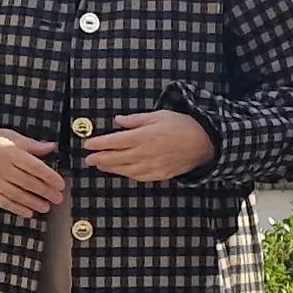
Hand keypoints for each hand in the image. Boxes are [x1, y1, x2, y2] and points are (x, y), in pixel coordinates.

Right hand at [0, 124, 65, 217]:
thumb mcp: (8, 135)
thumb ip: (30, 144)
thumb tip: (51, 147)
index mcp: (8, 151)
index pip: (34, 166)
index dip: (49, 177)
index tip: (61, 184)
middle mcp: (0, 166)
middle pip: (27, 182)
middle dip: (45, 192)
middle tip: (58, 198)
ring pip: (16, 194)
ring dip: (33, 202)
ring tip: (46, 207)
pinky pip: (2, 201)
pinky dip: (16, 208)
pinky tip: (27, 212)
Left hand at [81, 110, 215, 182]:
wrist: (204, 144)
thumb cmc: (182, 126)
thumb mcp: (159, 115)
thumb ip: (137, 120)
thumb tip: (118, 121)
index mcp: (145, 136)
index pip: (116, 141)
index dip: (100, 144)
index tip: (88, 145)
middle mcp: (146, 153)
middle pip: (117, 158)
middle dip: (100, 158)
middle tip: (88, 159)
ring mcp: (152, 166)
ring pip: (125, 170)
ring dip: (110, 168)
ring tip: (100, 165)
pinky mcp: (159, 175)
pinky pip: (138, 176)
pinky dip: (126, 174)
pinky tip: (120, 171)